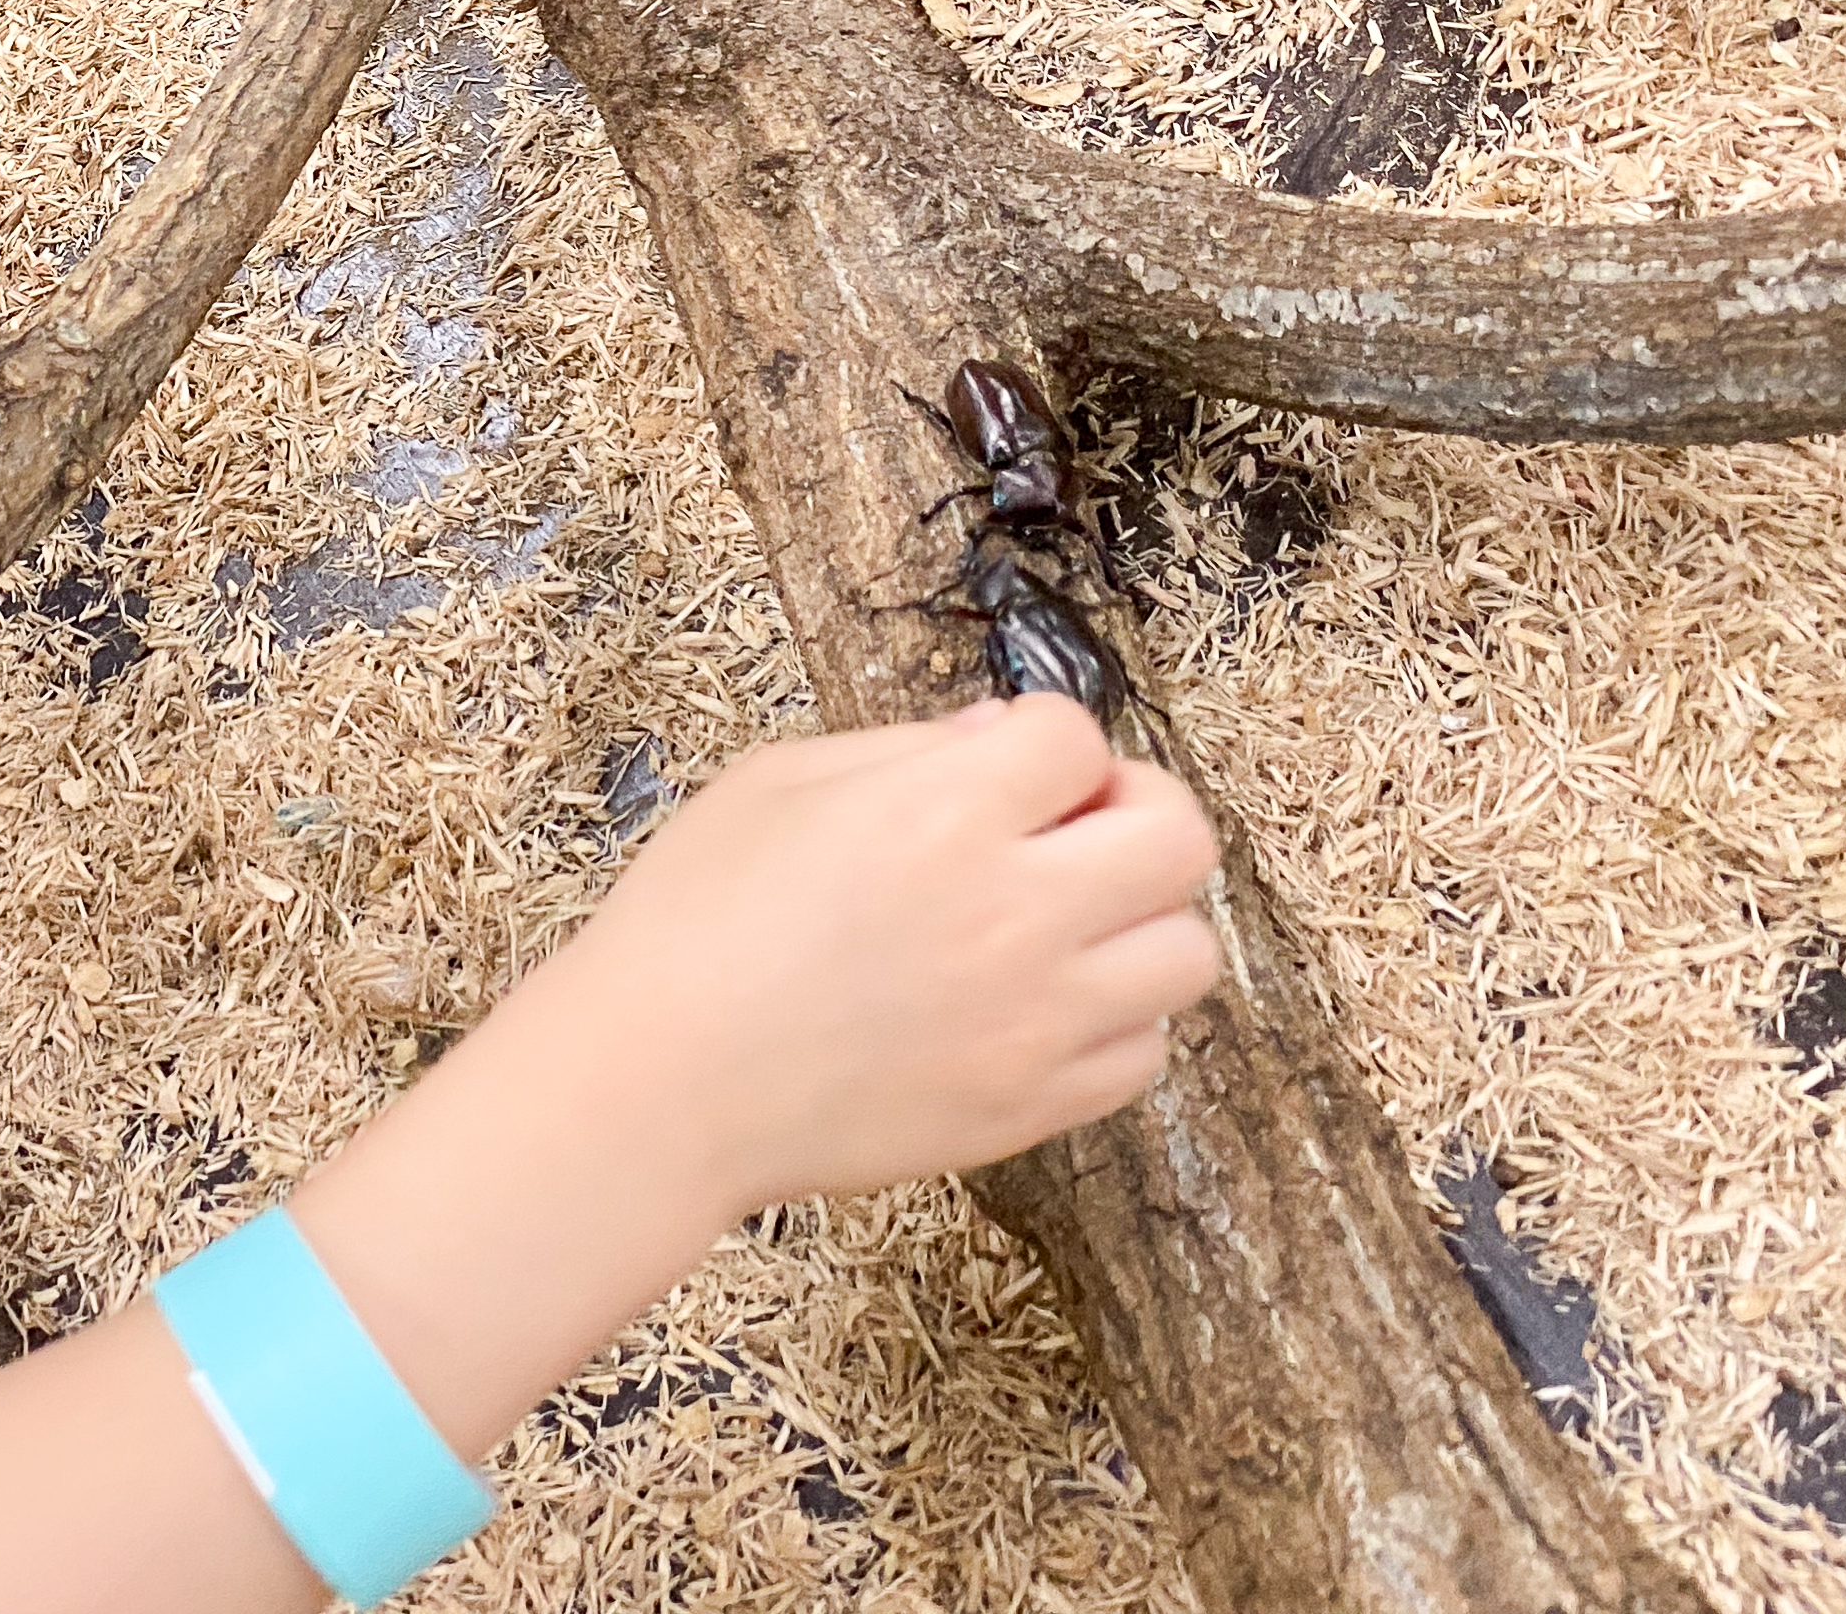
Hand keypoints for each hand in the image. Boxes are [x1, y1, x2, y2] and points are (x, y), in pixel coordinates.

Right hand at [505, 698, 1220, 1215]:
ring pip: (1187, 953)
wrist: (658, 1086)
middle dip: (1135, 811)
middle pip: (1180, 838)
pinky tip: (1038, 1004)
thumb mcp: (775, 784)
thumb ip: (904, 749)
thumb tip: (999, 737)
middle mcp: (1014, 913)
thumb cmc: (691, 922)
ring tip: (1062, 924)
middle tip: (1071, 829)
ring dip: (1138, 921)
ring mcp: (1035, 1021)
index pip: (1078, 737)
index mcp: (942, 813)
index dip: (1041, 739)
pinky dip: (1113, 1021)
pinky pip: (1143, 1054)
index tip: (1002, 764)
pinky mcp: (1031, 1107)